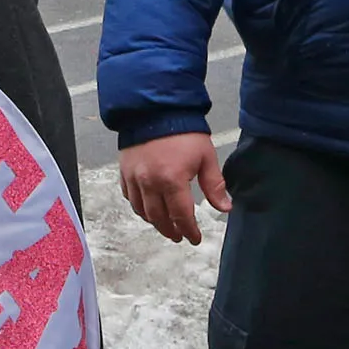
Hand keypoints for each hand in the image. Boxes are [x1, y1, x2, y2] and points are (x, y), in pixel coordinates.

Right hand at [119, 131, 230, 245]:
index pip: (182, 216)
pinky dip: (138, 206)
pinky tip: (147, 207)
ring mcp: (133, 177)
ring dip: (154, 221)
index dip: (190, 231)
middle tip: (179, 236)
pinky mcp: (124, 170)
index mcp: (172, 181)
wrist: (154, 109)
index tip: (195, 239)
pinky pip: (128, 195)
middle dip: (171, 230)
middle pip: (159, 218)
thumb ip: (214, 185)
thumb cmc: (183, 132)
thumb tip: (225, 208)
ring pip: (141, 210)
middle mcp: (149, 183)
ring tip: (164, 225)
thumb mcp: (206, 157)